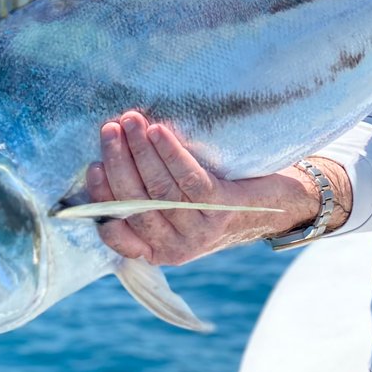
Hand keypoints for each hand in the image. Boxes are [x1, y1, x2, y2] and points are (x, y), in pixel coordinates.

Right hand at [85, 111, 329, 265]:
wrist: (278, 205)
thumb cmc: (218, 199)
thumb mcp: (179, 210)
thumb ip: (148, 200)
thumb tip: (108, 162)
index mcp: (158, 250)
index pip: (117, 231)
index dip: (101, 200)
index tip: (93, 166)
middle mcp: (176, 248)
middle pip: (135, 203)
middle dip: (118, 162)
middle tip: (109, 129)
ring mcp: (200, 231)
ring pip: (159, 189)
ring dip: (140, 151)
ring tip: (130, 121)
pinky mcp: (222, 210)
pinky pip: (188, 179)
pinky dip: (170, 153)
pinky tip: (158, 132)